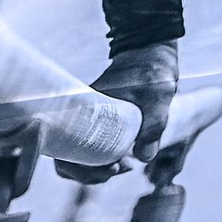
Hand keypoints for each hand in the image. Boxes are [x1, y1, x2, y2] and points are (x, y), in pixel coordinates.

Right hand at [55, 42, 178, 183]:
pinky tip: (123, 160)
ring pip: (75, 155)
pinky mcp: (94, 119)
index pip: (64, 149)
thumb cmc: (150, 69)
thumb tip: (142, 158)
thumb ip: (152, 126)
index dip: (82, 168)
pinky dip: (99, 160)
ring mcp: (84, 116)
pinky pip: (85, 147)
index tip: (111, 168)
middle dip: (89, 173)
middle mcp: (78, 113)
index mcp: (84, 107)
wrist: (149, 48)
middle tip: (120, 169)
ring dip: (95, 169)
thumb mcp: (156, 98)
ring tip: (124, 166)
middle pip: (66, 158)